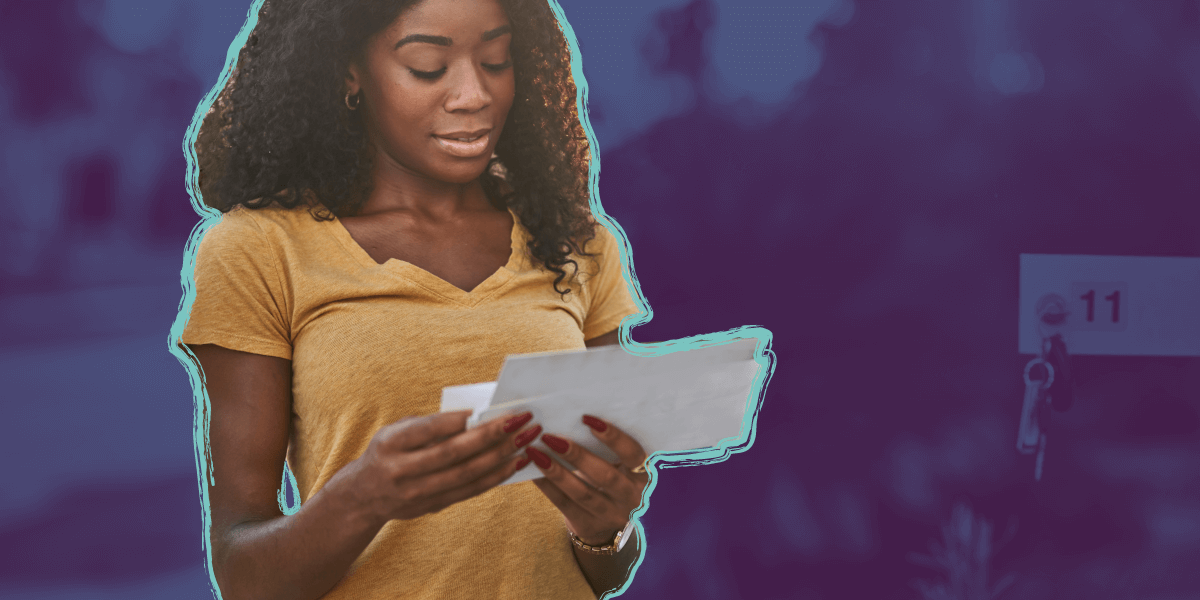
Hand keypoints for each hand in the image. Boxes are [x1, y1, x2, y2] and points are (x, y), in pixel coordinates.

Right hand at [350, 410, 541, 522]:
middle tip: (521, 421)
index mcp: (391, 443)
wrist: (364, 495)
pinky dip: (494, 477)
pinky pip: (469, 491)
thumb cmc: (389, 451)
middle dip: (491, 435)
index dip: (460, 419)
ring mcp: (417, 493)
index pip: (430, 429)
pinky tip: (513, 464)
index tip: (489, 408)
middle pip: (453, 453)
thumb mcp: (397, 431)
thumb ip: (430, 424)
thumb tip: (477, 415)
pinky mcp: (432, 507)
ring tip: (525, 441)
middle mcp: (401, 470)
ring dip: (500, 457)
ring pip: (465, 475)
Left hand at [525, 415, 649, 545]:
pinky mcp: (588, 525)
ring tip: (535, 452)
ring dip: (557, 472)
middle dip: (578, 456)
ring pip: (582, 494)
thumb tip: (578, 414)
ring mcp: (611, 515)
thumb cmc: (616, 478)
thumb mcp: (623, 465)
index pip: (633, 455)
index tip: (588, 419)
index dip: (613, 437)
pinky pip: (564, 505)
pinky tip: (532, 471)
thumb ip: (611, 447)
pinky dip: (547, 486)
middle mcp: (632, 498)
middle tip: (551, 437)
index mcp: (645, 475)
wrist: (612, 521)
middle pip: (606, 477)